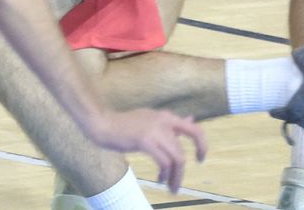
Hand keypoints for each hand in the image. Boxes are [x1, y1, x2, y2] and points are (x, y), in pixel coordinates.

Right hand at [85, 108, 206, 192]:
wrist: (102, 123)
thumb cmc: (124, 124)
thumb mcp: (151, 120)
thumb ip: (171, 123)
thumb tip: (192, 120)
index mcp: (165, 116)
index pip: (194, 130)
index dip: (202, 146)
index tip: (199, 158)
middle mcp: (163, 121)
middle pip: (182, 152)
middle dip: (181, 172)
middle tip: (177, 184)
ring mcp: (154, 130)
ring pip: (176, 159)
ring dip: (175, 177)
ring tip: (169, 187)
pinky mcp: (145, 140)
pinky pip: (164, 162)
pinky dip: (165, 173)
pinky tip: (160, 178)